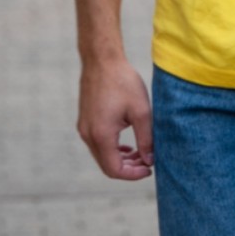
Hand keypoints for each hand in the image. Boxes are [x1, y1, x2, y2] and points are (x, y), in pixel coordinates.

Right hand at [76, 54, 154, 180]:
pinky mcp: (84, 122)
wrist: (102, 61)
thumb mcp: (141, 111)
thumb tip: (150, 161)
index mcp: (102, 135)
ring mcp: (84, 129)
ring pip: (102, 156)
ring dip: (121, 159)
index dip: (133, 175)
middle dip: (129, 168)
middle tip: (148, 161)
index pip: (115, 170)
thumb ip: (146, 139)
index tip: (150, 169)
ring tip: (141, 153)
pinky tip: (127, 145)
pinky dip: (112, 149)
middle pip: (107, 166)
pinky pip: (97, 145)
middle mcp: (88, 135)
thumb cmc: (123, 82)